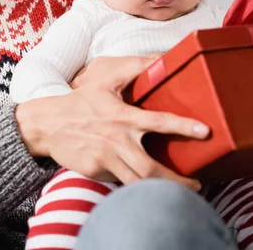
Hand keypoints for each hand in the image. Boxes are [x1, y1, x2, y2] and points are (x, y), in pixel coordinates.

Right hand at [16, 56, 206, 190]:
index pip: (159, 122)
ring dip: (159, 190)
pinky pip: (120, 182)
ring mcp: (105, 159)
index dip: (183, 126)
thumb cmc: (81, 102)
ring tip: (178, 194)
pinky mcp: (95, 171)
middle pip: (151, 169)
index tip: (205, 132)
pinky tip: (147, 190)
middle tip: (196, 186)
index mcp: (123, 117)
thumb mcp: (106, 80)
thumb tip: (163, 58)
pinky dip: (135, 187)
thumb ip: (134, 69)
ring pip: (137, 183)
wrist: (47, 124)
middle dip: (177, 181)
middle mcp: (117, 140)